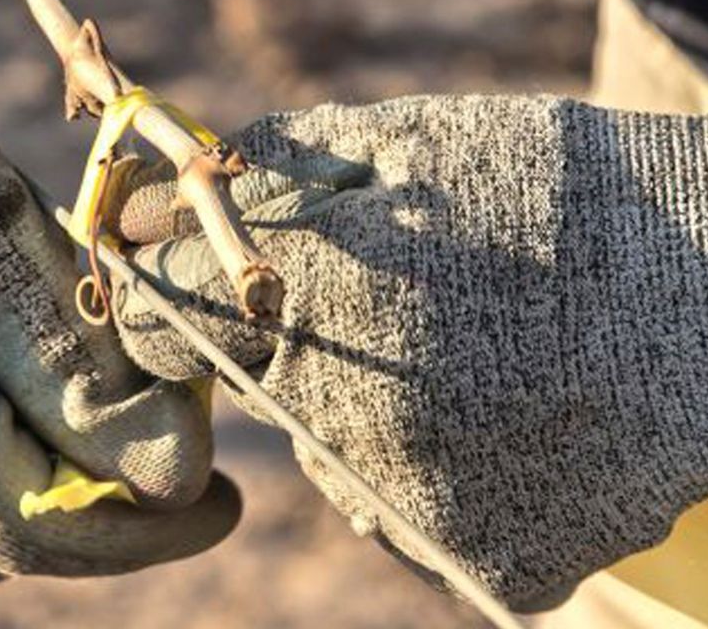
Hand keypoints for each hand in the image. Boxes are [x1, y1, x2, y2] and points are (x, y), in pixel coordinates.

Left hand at [114, 94, 707, 609]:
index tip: (194, 282)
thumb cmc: (561, 190)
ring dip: (367, 413)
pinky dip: (442, 471)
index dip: (173, 296)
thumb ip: (267, 169)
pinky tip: (503, 417)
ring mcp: (423, 507)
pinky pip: (419, 518)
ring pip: (335, 460)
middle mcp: (352, 421)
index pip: (162, 321)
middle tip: (391, 302)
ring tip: (468, 356)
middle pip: (256, 393)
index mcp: (319, 302)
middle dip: (291, 344)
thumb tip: (146, 207)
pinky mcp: (489, 566)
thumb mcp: (411, 141)